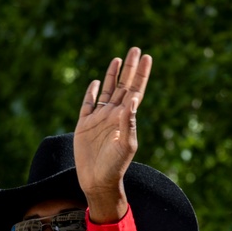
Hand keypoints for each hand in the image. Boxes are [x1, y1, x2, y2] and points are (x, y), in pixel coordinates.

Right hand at [74, 47, 151, 222]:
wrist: (98, 181)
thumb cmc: (115, 166)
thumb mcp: (126, 144)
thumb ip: (129, 121)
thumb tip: (134, 99)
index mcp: (126, 118)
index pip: (136, 90)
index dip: (141, 74)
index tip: (147, 57)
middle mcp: (114, 115)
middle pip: (123, 85)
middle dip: (130, 68)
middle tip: (136, 49)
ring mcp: (99, 119)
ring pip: (107, 90)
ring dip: (113, 75)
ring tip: (119, 58)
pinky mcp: (84, 125)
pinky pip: (88, 104)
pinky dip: (92, 92)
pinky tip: (97, 82)